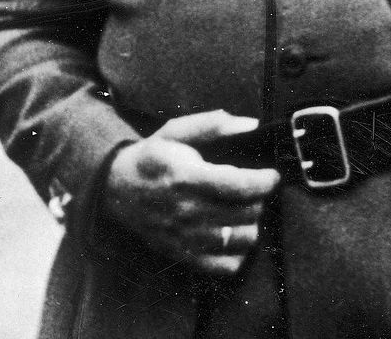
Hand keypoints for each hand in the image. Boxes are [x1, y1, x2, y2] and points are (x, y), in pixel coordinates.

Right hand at [104, 109, 279, 275]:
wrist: (118, 188)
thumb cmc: (154, 156)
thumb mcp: (177, 130)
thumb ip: (213, 125)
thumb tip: (252, 124)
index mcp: (187, 177)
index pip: (239, 186)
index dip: (264, 181)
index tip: (272, 175)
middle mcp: (187, 211)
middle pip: (246, 212)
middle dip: (259, 198)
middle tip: (255, 188)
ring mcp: (186, 238)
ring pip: (242, 239)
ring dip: (251, 222)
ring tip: (244, 208)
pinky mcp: (184, 256)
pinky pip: (227, 266)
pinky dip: (238, 251)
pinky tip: (232, 232)